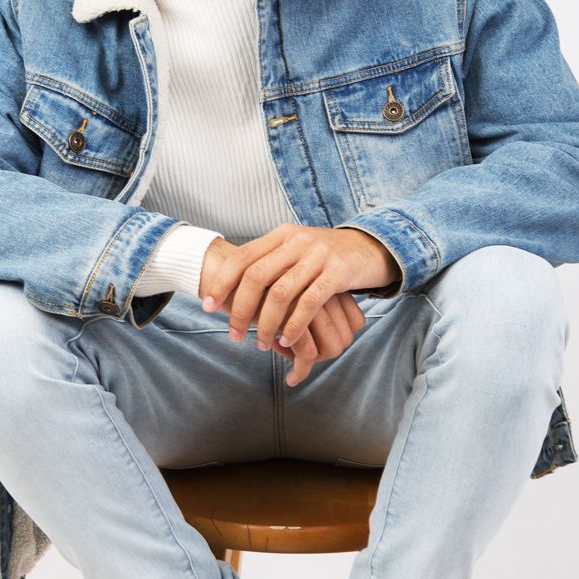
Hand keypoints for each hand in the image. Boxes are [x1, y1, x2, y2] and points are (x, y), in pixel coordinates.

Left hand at [199, 226, 401, 384]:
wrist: (370, 248)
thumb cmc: (325, 256)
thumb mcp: (296, 248)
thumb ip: (269, 259)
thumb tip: (233, 281)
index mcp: (281, 234)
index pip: (243, 257)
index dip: (222, 282)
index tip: (208, 306)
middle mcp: (297, 241)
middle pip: (257, 276)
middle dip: (240, 309)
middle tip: (232, 333)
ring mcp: (318, 255)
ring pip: (281, 293)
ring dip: (266, 323)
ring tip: (260, 343)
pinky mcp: (338, 273)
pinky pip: (309, 302)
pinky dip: (294, 325)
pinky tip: (287, 340)